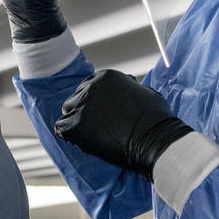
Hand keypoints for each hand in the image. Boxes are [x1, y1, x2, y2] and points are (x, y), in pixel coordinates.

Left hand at [54, 69, 192, 180]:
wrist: (155, 140)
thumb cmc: (156, 119)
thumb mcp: (144, 92)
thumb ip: (128, 88)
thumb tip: (129, 84)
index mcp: (106, 76)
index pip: (89, 86)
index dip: (95, 103)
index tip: (102, 115)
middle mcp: (91, 86)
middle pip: (76, 98)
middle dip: (85, 112)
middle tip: (98, 128)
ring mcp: (82, 105)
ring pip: (68, 112)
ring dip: (77, 124)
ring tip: (94, 136)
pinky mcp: (76, 124)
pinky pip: (61, 129)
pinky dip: (71, 136)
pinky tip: (86, 142)